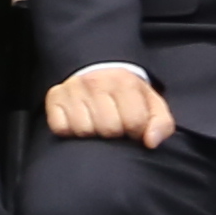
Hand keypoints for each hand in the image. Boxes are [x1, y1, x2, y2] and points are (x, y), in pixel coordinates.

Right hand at [44, 62, 175, 146]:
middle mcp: (96, 81)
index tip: (133, 129)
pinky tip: (78, 123)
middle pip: (108, 128)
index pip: (134, 122)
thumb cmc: (127, 97)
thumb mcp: (151, 105)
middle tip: (113, 127)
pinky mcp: (54, 97)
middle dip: (114, 134)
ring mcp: (73, 88)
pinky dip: (69, 131)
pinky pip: (61, 128)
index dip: (136, 132)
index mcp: (124, 82)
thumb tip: (150, 142)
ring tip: (96, 125)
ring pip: (84, 130)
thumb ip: (161, 124)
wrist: (98, 71)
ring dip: (92, 134)